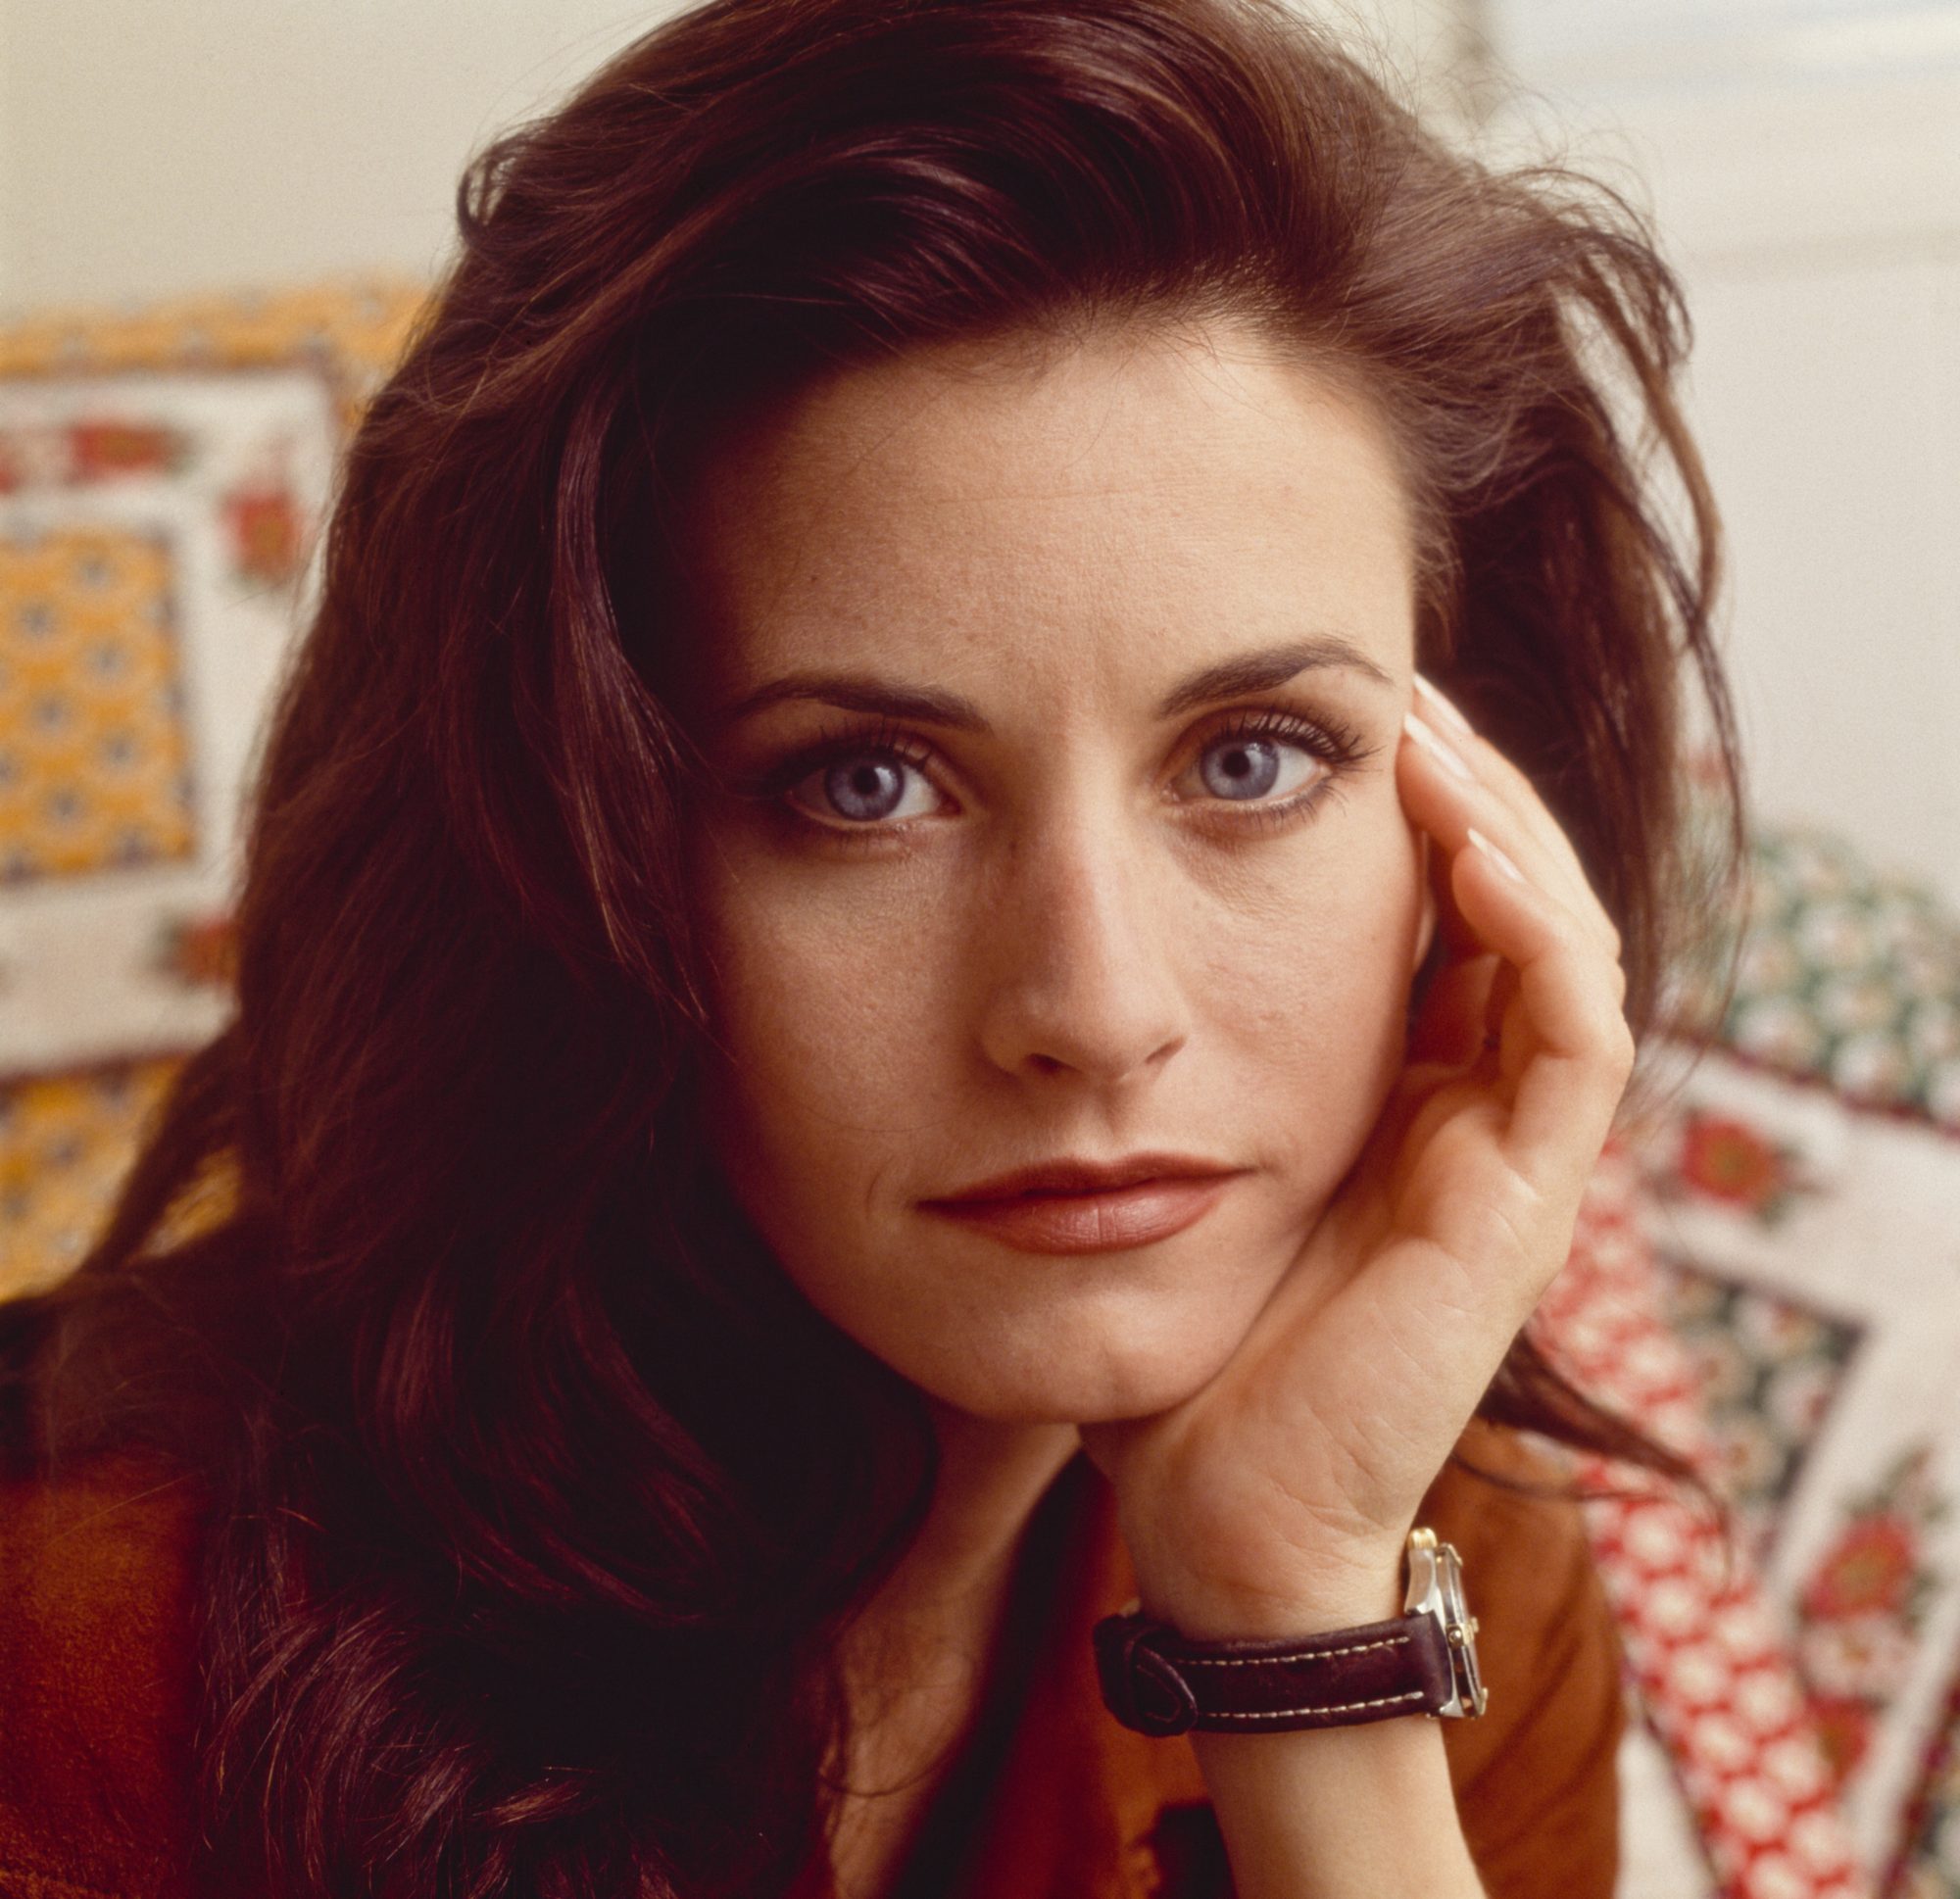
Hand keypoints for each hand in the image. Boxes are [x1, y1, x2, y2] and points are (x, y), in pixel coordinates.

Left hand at [1080, 673, 1635, 1637]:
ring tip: (1422, 736)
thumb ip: (1157, 1064)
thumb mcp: (1157, 1158)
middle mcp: (1466, 1110)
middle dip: (1461, 788)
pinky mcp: (1522, 1206)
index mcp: (1392, 1092)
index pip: (1439, 914)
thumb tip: (1072, 945)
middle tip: (1391, 688)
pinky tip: (1462, 849)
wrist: (1212, 1511)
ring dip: (1503, 827)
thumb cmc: (1171, 1344)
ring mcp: (1504, 1157)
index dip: (1409, 809)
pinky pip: (1573, 1037)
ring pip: (1560, 945)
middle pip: (1510, 908)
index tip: (1332, 715)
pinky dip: (1533, 930)